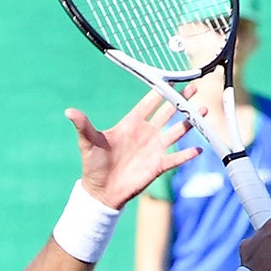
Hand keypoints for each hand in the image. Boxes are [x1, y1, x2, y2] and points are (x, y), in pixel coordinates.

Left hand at [64, 90, 201, 208]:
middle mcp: (146, 133)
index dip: (160, 91)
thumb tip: (69, 111)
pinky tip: (199, 148)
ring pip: (176, 132)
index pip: (149, 103)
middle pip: (168, 112)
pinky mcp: (158, 165)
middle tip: (194, 88)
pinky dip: (187, 154)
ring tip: (202, 110)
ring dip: (190, 122)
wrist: (101, 191)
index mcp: (131, 123)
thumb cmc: (93, 165)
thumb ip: (83, 125)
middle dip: (181, 101)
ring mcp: (154, 148)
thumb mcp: (87, 143)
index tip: (171, 79)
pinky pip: (176, 158)